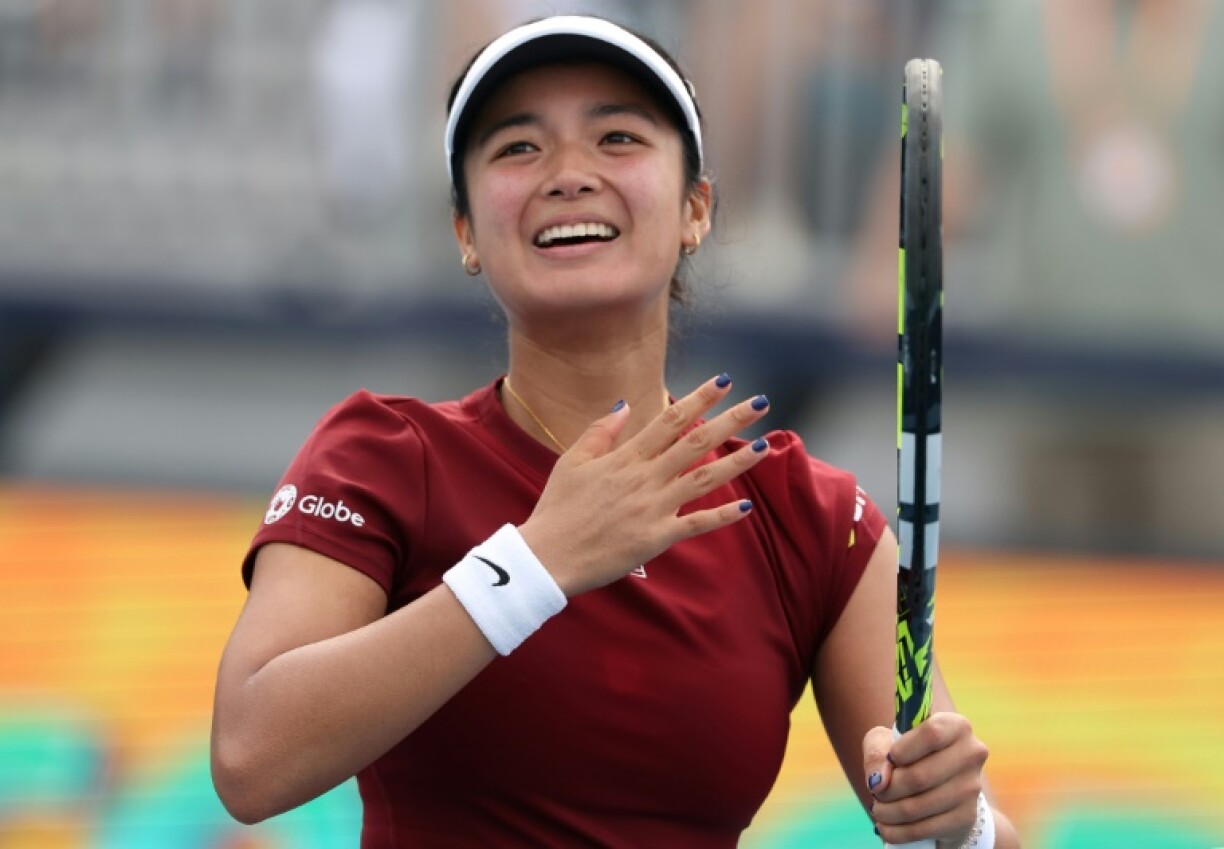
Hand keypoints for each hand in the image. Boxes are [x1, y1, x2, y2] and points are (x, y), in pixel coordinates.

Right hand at [518, 374, 769, 596]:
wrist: (547, 557)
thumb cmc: (558, 509)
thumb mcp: (572, 462)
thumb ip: (601, 432)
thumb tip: (625, 404)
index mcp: (625, 458)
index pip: (670, 420)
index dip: (700, 398)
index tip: (724, 380)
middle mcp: (644, 478)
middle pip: (696, 443)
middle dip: (731, 420)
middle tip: (760, 402)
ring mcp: (653, 508)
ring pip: (703, 479)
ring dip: (736, 461)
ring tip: (765, 446)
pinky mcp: (656, 538)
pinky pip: (695, 524)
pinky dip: (721, 516)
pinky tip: (745, 507)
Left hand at [863, 713, 989, 846]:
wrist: (939, 786)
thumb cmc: (908, 754)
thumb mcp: (886, 741)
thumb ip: (876, 751)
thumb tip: (878, 781)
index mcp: (955, 726)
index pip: (932, 734)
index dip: (903, 750)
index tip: (890, 759)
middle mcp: (971, 754)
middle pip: (919, 776)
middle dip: (888, 789)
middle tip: (876, 792)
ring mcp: (972, 788)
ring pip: (918, 806)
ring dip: (888, 812)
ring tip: (879, 809)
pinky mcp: (966, 817)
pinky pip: (924, 829)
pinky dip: (897, 831)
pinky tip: (887, 826)